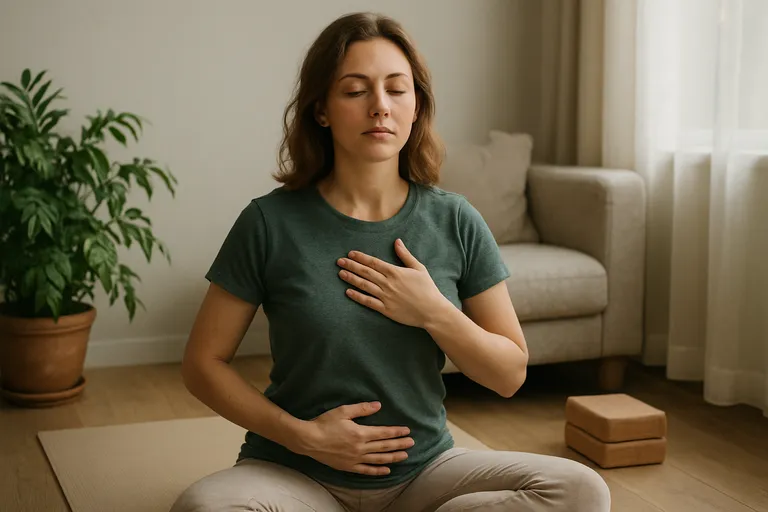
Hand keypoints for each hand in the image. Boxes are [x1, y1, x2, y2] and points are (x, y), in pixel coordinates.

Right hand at [297, 401, 413, 475]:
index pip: (384, 433)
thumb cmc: (325, 423)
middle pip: (384, 446)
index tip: (407, 431)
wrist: (308, 440)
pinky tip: (387, 470)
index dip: (396, 432)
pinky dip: (378, 470)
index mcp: (360, 433)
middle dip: (399, 444)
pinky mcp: (349, 466)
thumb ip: (362, 409)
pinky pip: (366, 470)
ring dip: (393, 457)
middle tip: (412, 443)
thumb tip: (378, 405)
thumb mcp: (343, 411)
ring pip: (379, 459)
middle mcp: (360, 447)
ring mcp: (355, 459)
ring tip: (405, 456)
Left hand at [337, 239, 449, 327]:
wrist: (432, 311)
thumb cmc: (427, 288)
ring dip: (351, 279)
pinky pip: (368, 302)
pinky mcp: (386, 309)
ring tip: (340, 273)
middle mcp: (388, 283)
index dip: (361, 257)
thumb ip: (405, 255)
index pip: (374, 262)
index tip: (350, 253)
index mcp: (396, 272)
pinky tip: (348, 292)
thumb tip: (397, 241)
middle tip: (339, 261)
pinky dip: (357, 296)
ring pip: (365, 286)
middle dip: (351, 266)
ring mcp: (386, 297)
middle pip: (366, 272)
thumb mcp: (419, 268)